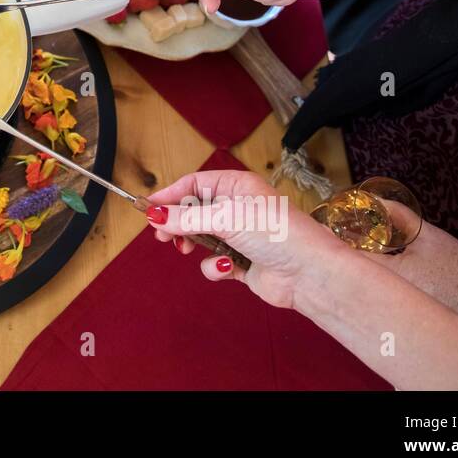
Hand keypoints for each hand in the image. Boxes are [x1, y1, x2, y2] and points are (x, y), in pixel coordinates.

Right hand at [146, 169, 350, 309]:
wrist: (309, 273)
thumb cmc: (275, 233)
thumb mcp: (225, 218)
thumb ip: (186, 218)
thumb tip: (155, 215)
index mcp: (236, 187)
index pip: (194, 184)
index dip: (170, 195)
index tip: (148, 209)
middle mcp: (238, 208)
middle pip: (194, 212)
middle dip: (178, 224)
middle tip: (162, 236)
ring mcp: (240, 236)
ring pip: (202, 238)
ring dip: (195, 246)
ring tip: (189, 250)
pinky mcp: (242, 263)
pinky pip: (216, 262)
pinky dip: (217, 266)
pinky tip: (229, 268)